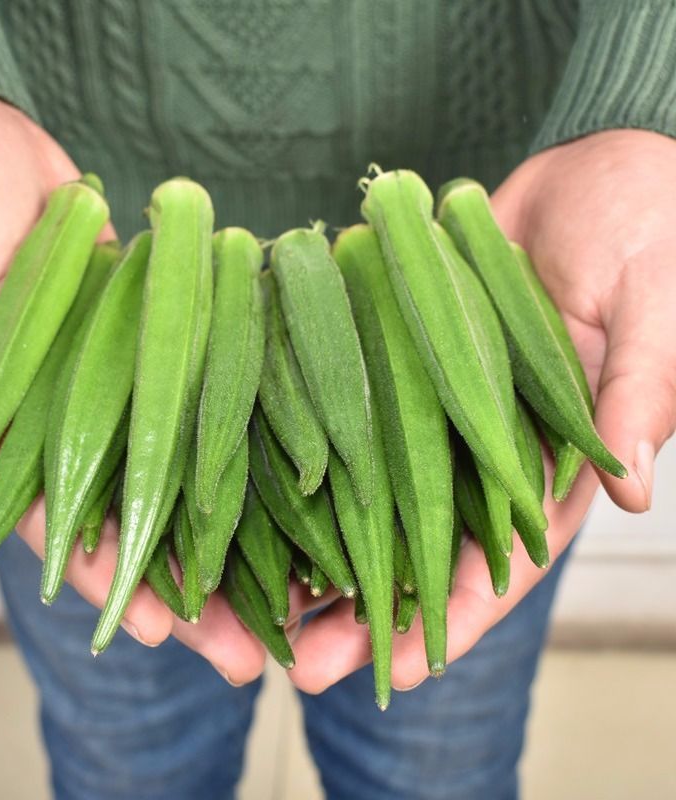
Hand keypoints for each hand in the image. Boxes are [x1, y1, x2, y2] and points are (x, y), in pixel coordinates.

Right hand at [0, 88, 263, 683]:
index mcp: (0, 418)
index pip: (55, 518)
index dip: (105, 576)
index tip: (159, 630)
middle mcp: (69, 407)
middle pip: (135, 513)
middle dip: (184, 583)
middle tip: (246, 651)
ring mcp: (121, 371)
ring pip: (182, 465)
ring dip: (230, 527)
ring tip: (289, 594)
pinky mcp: (161, 328)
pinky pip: (206, 387)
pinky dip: (241, 435)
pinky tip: (291, 481)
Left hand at [288, 129, 675, 693]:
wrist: (597, 168)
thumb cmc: (651, 225)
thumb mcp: (660, 303)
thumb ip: (640, 389)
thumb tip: (634, 491)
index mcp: (552, 456)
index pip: (503, 558)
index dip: (455, 616)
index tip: (404, 667)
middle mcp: (483, 445)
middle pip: (419, 546)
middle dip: (367, 611)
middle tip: (301, 665)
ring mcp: (433, 404)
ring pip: (370, 496)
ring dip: (321, 552)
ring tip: (263, 608)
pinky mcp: (395, 358)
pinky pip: (347, 416)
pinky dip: (309, 461)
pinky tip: (259, 500)